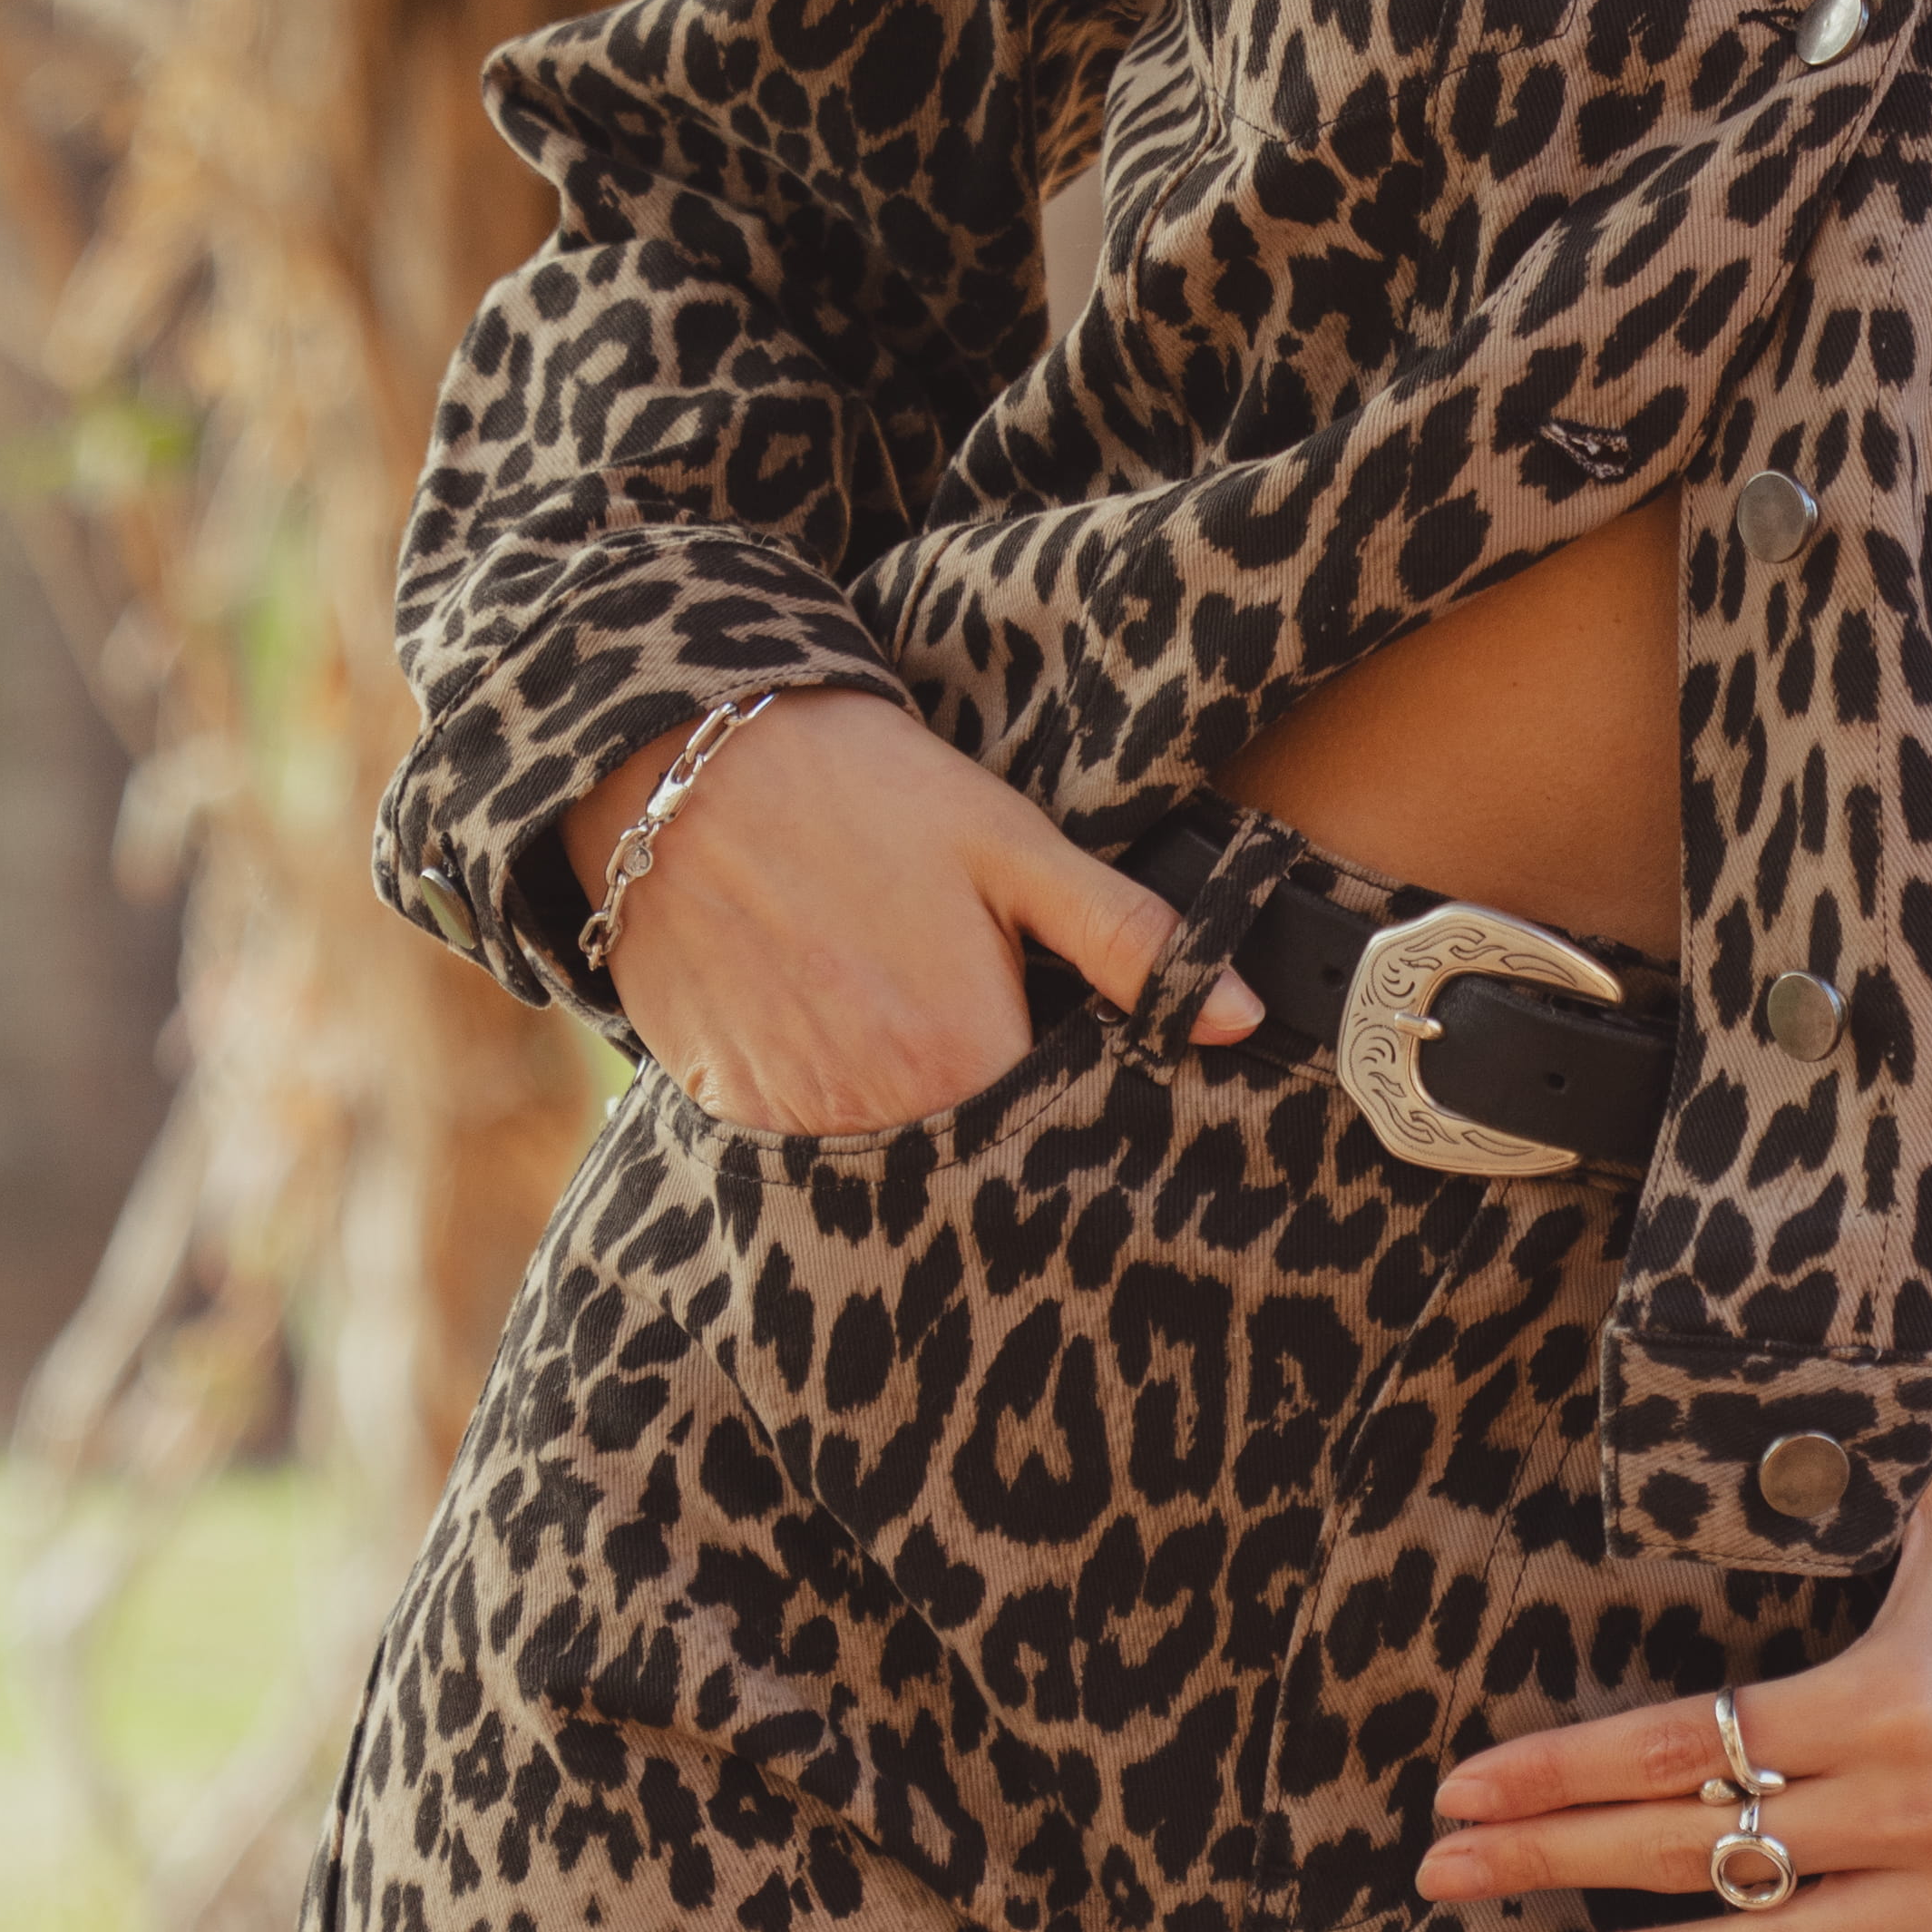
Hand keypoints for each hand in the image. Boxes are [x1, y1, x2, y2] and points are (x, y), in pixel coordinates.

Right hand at [566, 691, 1258, 1129]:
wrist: (687, 763)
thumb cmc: (866, 792)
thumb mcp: (1015, 848)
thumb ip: (1130, 942)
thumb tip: (1244, 1020)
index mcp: (961, 1057)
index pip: (1052, 1142)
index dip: (1075, 1121)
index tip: (1077, 1086)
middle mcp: (873, 1112)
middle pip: (966, 1168)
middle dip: (997, 1138)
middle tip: (995, 1065)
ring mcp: (789, 1118)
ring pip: (883, 1167)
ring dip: (913, 1132)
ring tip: (912, 1049)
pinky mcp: (725, 1108)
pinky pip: (800, 1149)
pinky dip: (832, 1119)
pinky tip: (841, 1049)